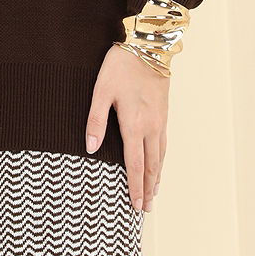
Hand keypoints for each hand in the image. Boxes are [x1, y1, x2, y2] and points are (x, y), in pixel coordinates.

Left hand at [85, 43, 168, 212]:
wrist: (148, 46)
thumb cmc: (120, 67)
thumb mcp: (101, 91)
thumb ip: (95, 120)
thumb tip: (90, 148)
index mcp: (133, 124)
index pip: (135, 165)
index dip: (134, 187)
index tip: (135, 205)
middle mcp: (150, 127)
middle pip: (151, 165)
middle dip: (148, 188)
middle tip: (145, 209)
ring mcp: (160, 120)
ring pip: (160, 156)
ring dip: (157, 176)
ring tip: (153, 193)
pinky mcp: (164, 113)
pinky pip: (164, 143)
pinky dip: (161, 159)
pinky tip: (158, 162)